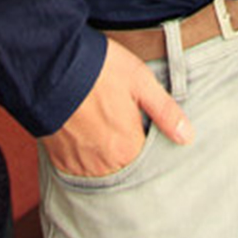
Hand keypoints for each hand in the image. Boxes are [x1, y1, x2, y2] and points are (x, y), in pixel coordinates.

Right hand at [41, 37, 193, 177]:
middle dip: (130, 153)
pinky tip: (89, 137)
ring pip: (102, 172)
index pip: (150, 164)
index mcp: (127, 148)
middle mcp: (103, 164)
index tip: (148, 132)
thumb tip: (187, 137)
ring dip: (109, 158)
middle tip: (126, 127)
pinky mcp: (59, 159)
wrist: (50, 65)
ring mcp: (79, 163)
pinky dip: (87, 158)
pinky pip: (79, 169)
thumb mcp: (140, 81)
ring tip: (107, 131)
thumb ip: (165, 111)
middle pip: (126, 170)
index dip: (152, 147)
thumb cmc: (98, 69)